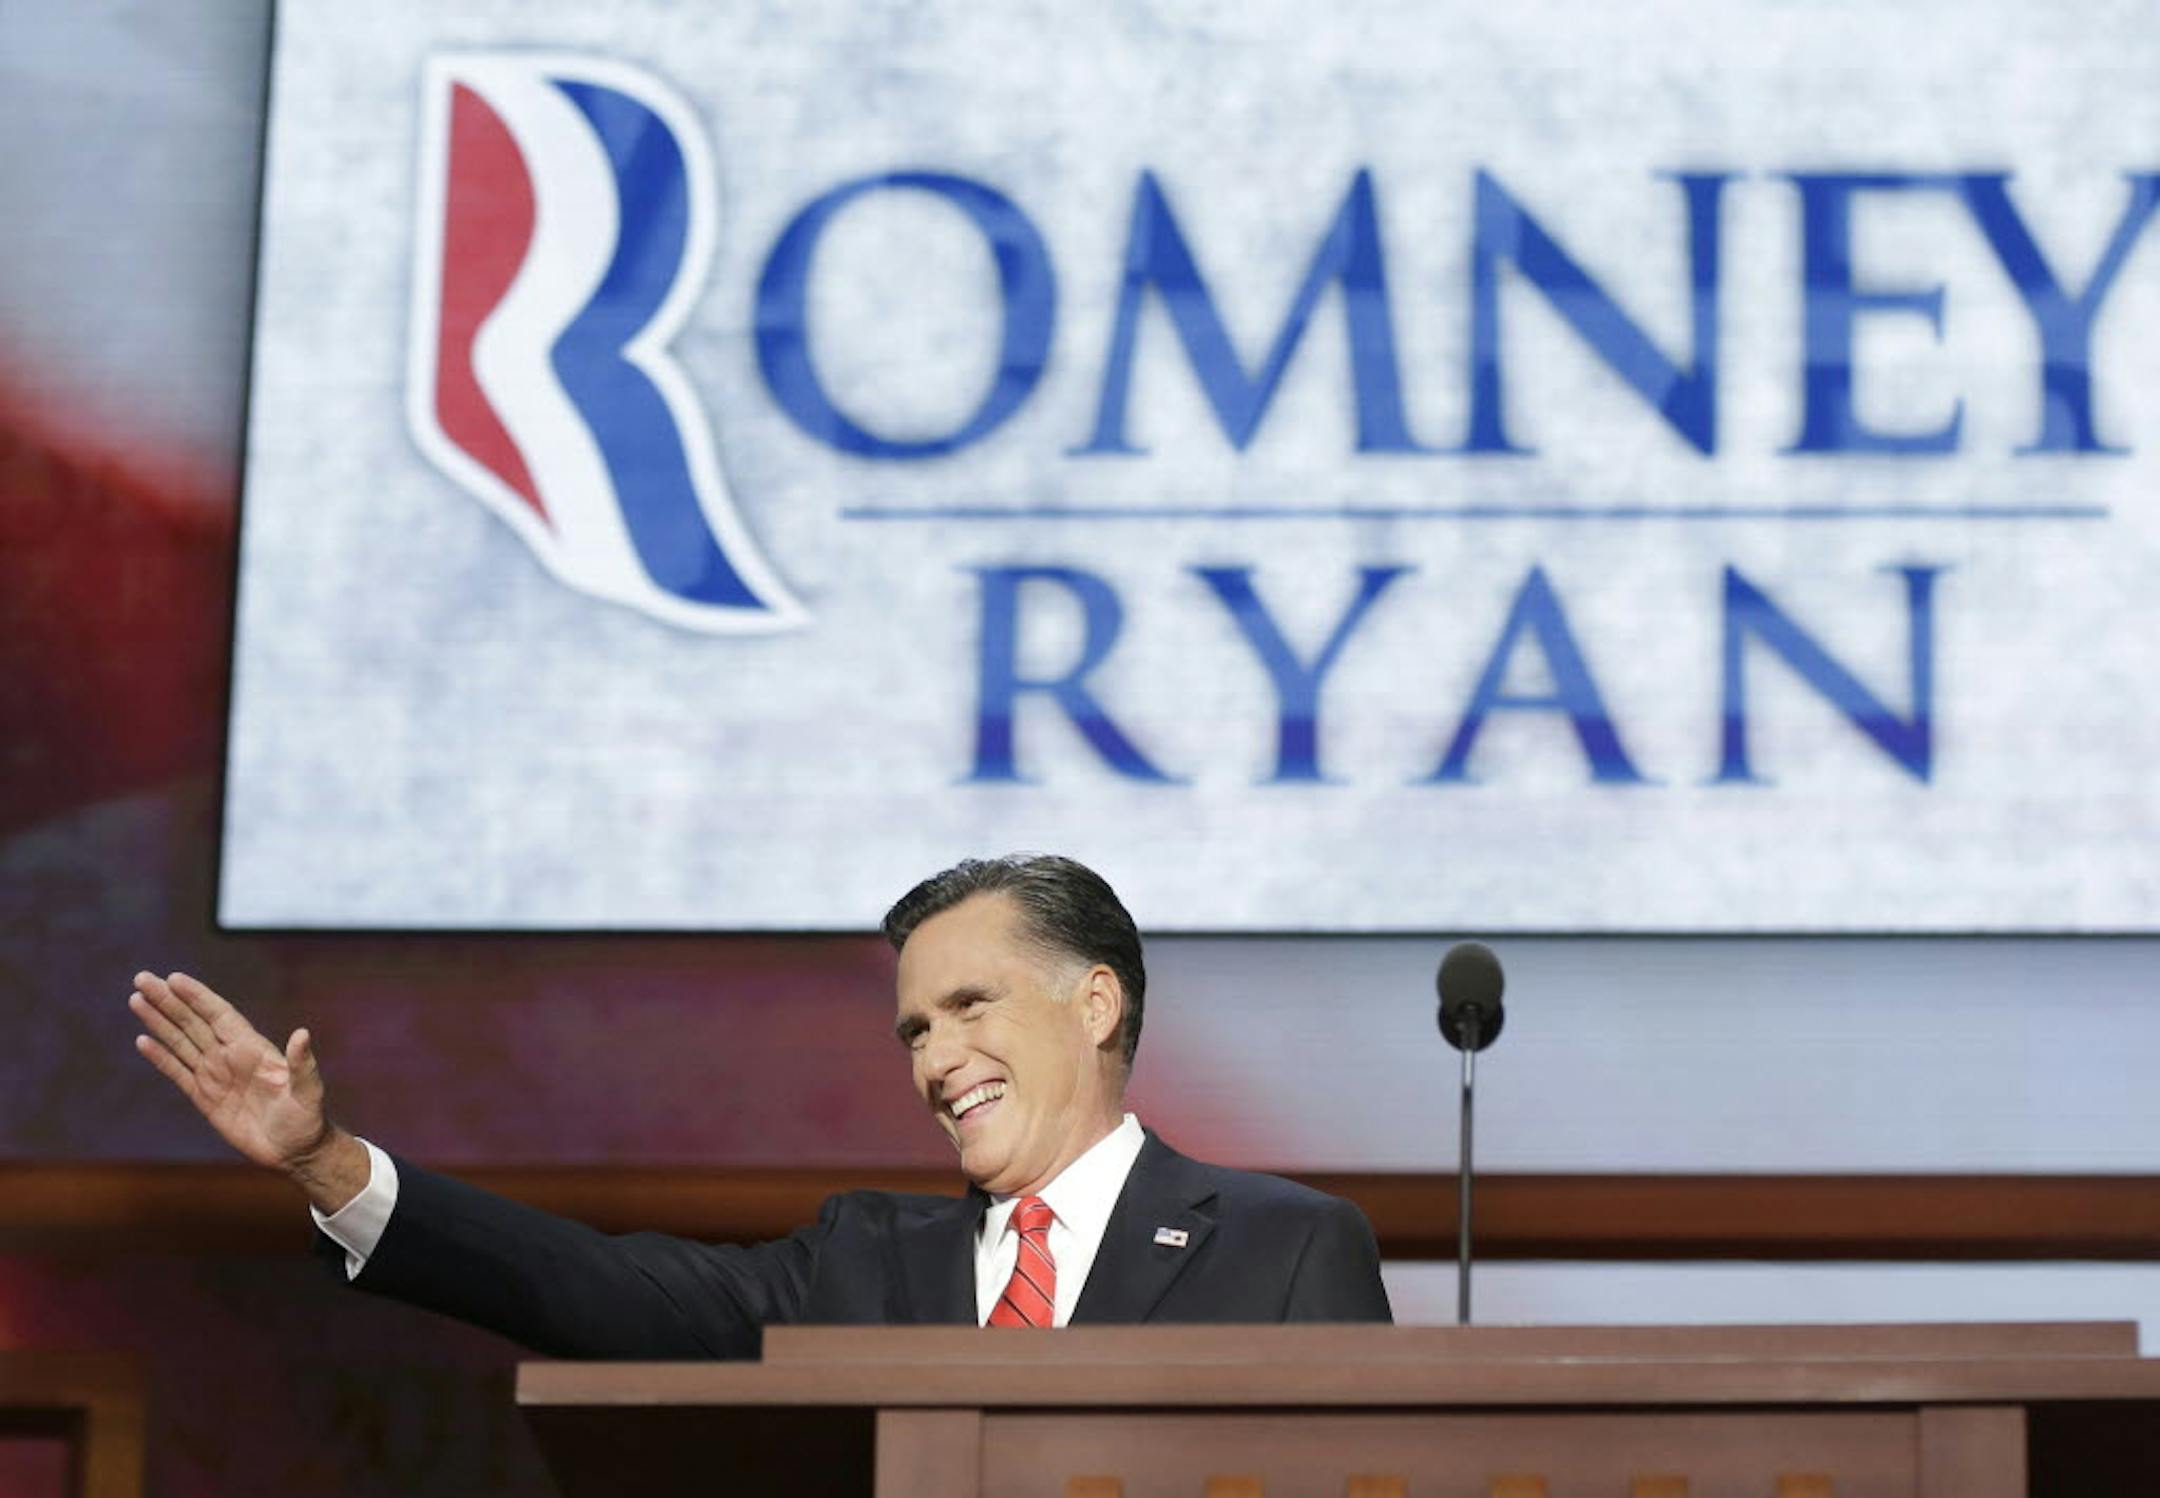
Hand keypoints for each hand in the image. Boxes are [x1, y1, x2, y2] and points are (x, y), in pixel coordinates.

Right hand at [128, 971, 367, 1209]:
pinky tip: (142, 1040)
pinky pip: (178, 1072)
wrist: (294, 1150)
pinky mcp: (205, 1097)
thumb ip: (302, 1064)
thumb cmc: (307, 1118)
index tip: (173, 978)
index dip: (197, 996)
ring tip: (136, 999)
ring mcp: (215, 1075)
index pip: (219, 1014)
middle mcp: (230, 1056)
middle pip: (193, 1021)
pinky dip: (160, 1056)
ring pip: (181, 1041)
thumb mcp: (308, 1091)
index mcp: (253, 1048)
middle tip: (142, 978)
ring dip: (159, 1021)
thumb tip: (302, 1033)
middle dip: (168, 1000)